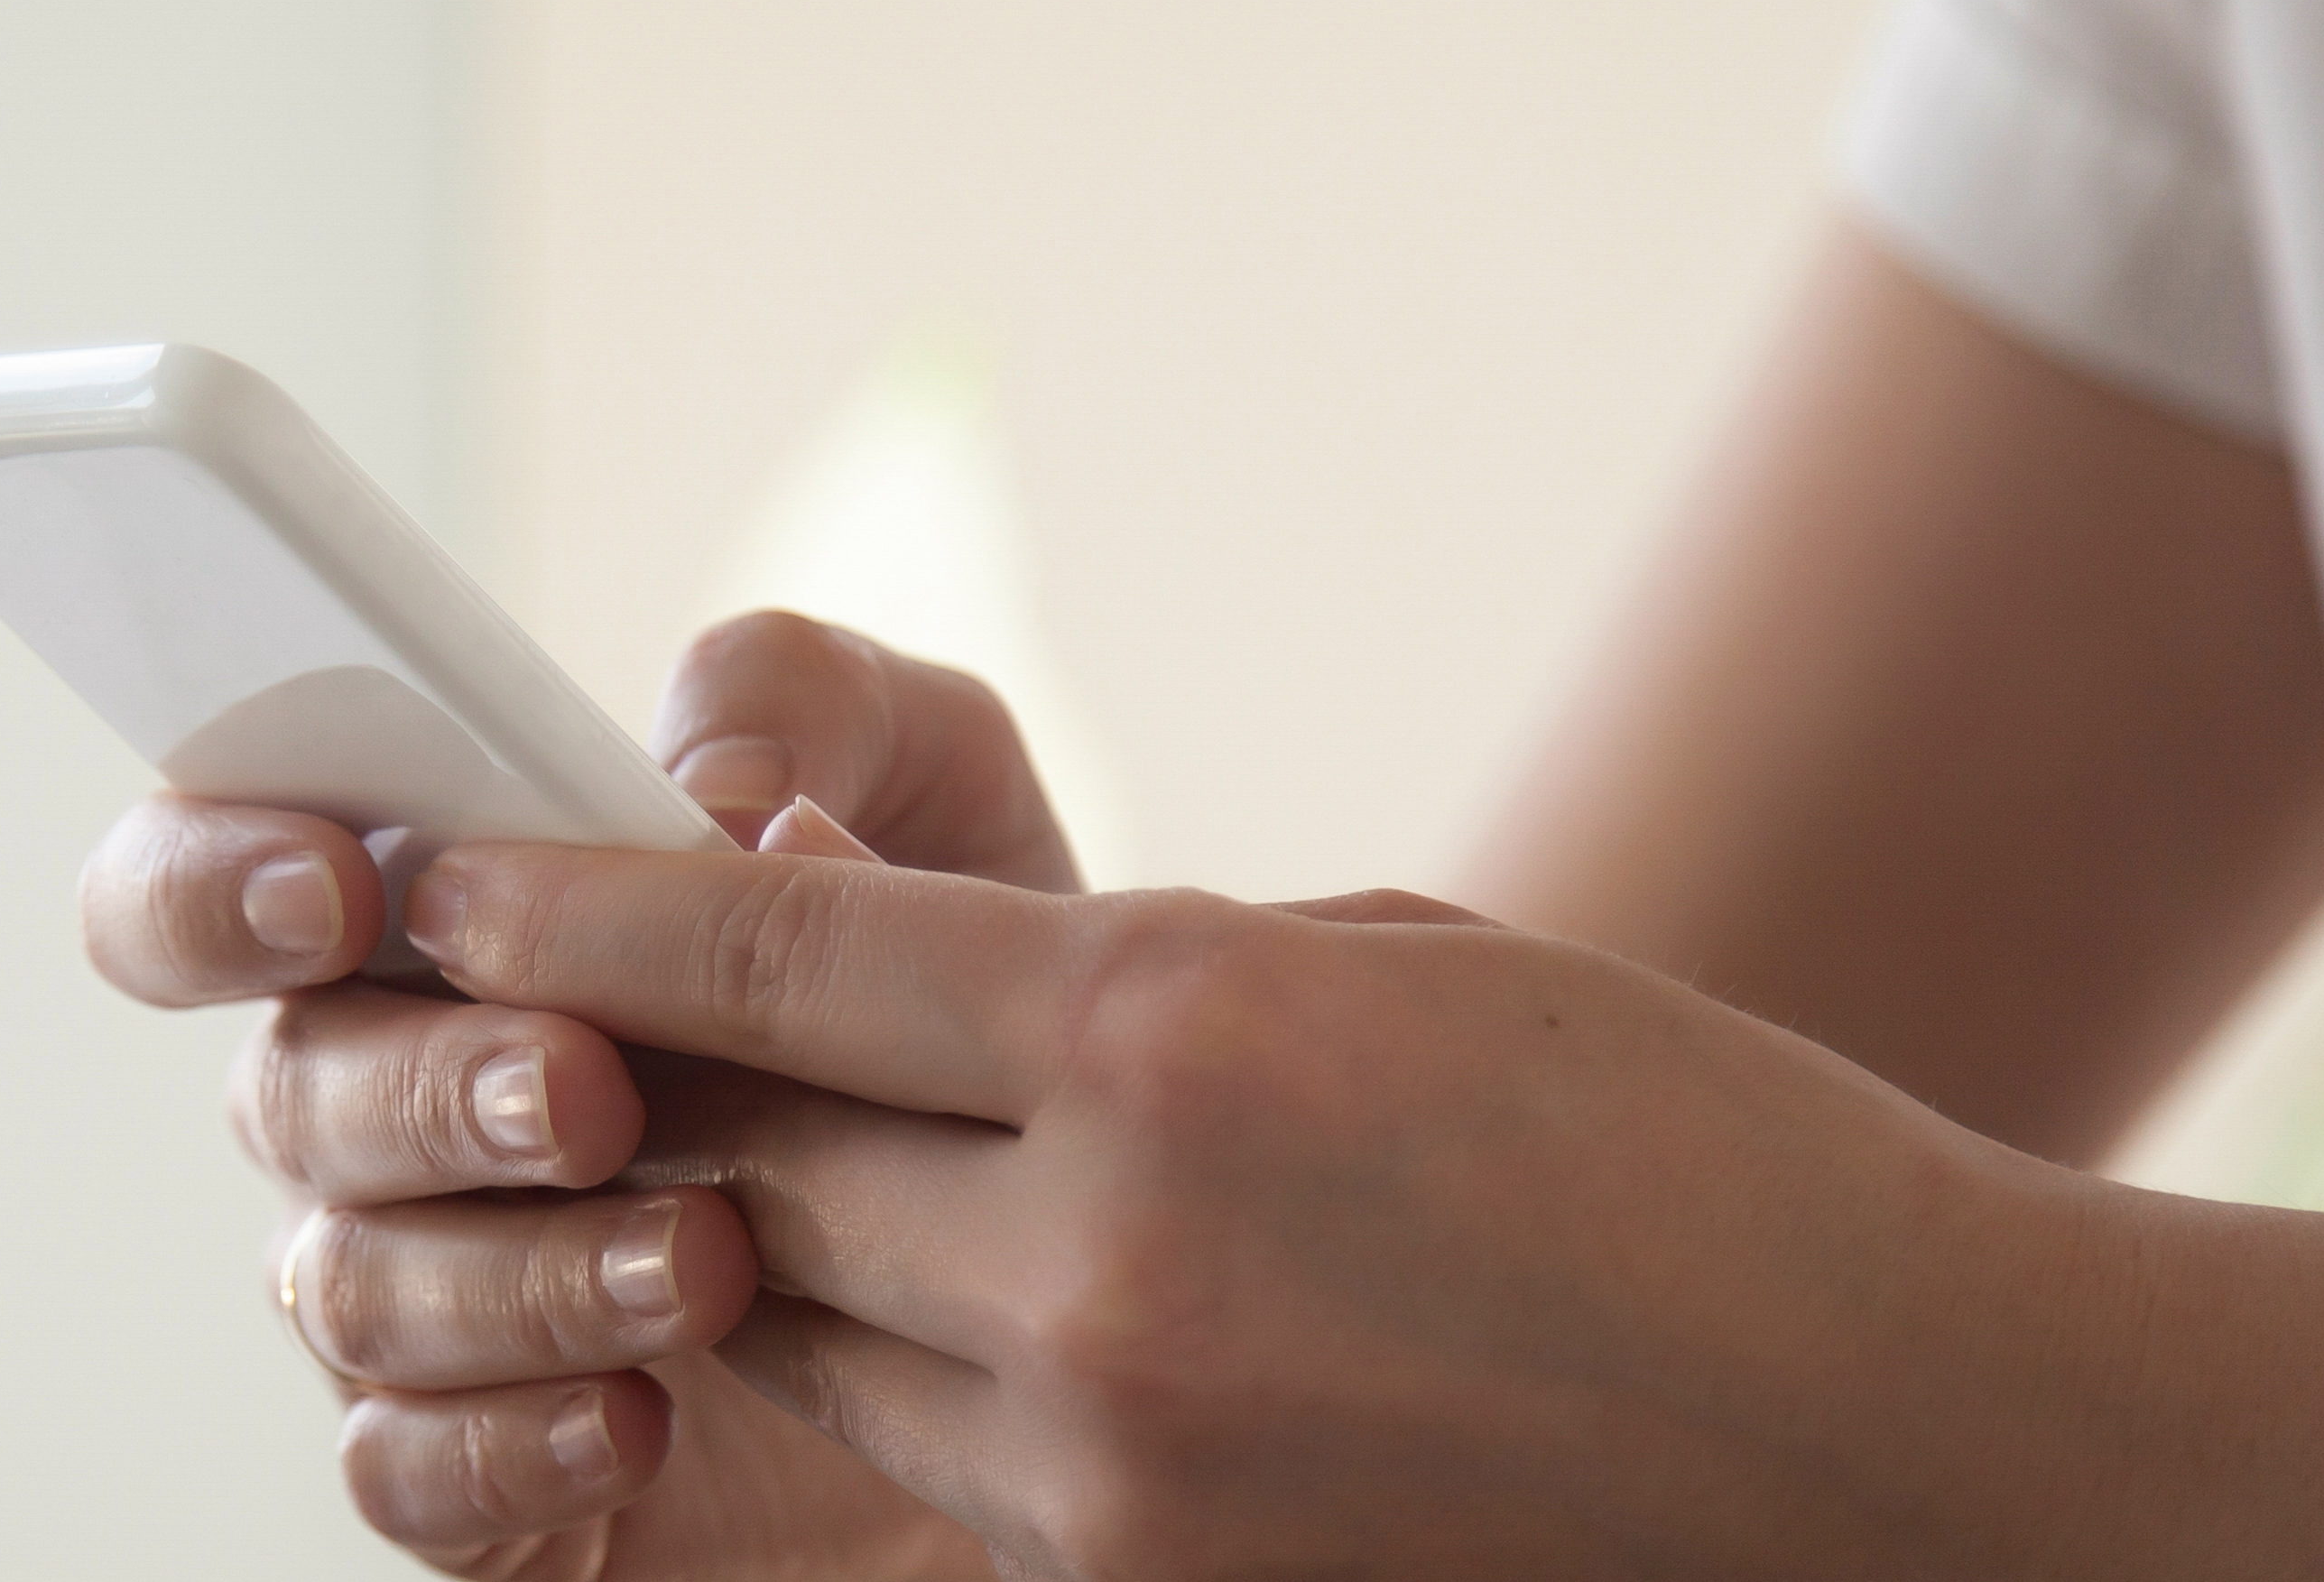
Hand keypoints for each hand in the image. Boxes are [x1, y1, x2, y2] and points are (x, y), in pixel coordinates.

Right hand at [79, 613, 1077, 1577]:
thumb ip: (822, 709)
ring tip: (708, 1262)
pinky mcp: (481, 1476)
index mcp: (430, 934)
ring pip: (350, 1287)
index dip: (212, 879)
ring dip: (518, 1271)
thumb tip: (704, 773)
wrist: (1099, 1289)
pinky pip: (402, 1474)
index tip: (337, 889)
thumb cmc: (968, 1023)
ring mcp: (427, 1298)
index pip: (207, 881)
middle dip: (428, 1086)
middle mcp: (388, 1112)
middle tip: (591, 1090)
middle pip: (283, 1090)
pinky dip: (507, 1441)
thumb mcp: (951, 813)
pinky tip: (639, 1417)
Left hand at [396, 831, 2323, 1576]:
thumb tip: (890, 967)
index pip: (755, 957)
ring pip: (807, 1316)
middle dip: (630, 1074)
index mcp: (1161, 1032)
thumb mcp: (1369, 961)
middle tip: (550, 1009)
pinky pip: (928, 1449)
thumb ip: (1101, 974)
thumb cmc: (1663, 1146)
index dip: (561, 906)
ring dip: (755, 1229)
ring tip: (747, 1148)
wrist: (1889, 1437)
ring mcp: (1114, 1455)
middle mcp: (1102, 1255)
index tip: (434, 868)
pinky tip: (941, 1293)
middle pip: (737, 1152)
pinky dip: (898, 1362)